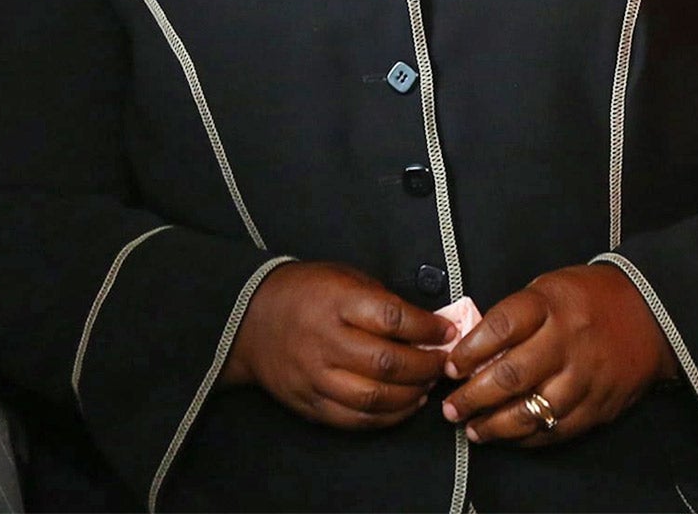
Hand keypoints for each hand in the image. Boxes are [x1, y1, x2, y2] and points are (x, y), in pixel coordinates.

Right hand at [223, 261, 455, 429]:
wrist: (250, 321)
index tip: (447, 331)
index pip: (392, 319)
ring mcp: (316, 377)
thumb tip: (425, 324)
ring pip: (373, 398)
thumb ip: (380, 300)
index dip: (427, 328)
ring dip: (411, 396)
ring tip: (428, 386)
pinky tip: (405, 406)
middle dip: (426, 366)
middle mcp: (326, 341)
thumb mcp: (342, 277)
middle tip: (444, 363)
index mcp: (336, 303)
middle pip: (387, 363)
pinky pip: (355, 420)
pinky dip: (387, 418)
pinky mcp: (310, 404)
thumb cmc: (304, 292)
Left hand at [441, 265, 675, 445]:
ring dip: (496, 426)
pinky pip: (557, 430)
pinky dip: (528, 438)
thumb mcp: (549, 288)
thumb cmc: (589, 299)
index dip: (469, 351)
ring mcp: (584, 378)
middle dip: (472, 397)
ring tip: (474, 429)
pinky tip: (509, 437)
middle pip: (511, 376)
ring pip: (532, 411)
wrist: (652, 316)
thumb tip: (473, 349)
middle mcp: (566, 342)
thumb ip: (515, 316)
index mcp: (551, 305)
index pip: (500, 328)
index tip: (449, 367)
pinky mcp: (598, 406)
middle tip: (451, 408)